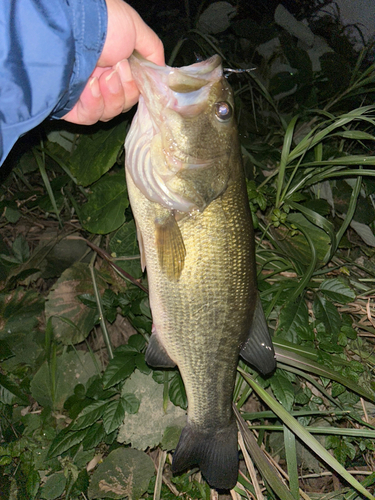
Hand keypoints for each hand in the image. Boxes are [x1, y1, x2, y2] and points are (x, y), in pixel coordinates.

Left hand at [62, 0, 163, 124]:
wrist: (71, 26)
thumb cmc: (103, 23)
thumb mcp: (136, 30)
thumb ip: (153, 51)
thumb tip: (160, 72)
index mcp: (116, 65)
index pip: (134, 91)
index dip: (139, 89)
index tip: (141, 78)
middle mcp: (101, 79)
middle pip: (124, 104)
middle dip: (126, 90)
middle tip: (118, 69)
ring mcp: (86, 93)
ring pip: (110, 113)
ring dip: (113, 96)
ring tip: (104, 76)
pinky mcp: (72, 106)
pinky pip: (90, 117)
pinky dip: (95, 103)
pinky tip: (91, 85)